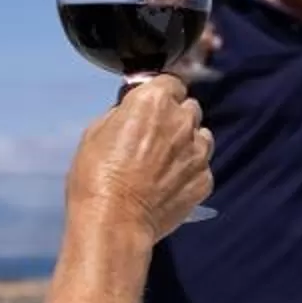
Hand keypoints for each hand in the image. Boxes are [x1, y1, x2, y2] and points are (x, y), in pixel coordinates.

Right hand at [67, 74, 212, 241]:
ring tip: (163, 163)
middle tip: (153, 138)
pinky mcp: (205, 178)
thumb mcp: (96, 131)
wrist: (114, 221)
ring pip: (201, 136)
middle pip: (189, 109)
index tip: (151, 107)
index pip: (171, 82)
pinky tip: (168, 183)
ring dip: (187, 143)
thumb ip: (123, 113)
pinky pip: (202, 166)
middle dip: (175, 118)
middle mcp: (183, 121)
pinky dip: (189, 171)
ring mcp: (198, 151)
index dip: (160, 94)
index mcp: (155, 101)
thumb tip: (132, 109)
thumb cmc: (97, 176)